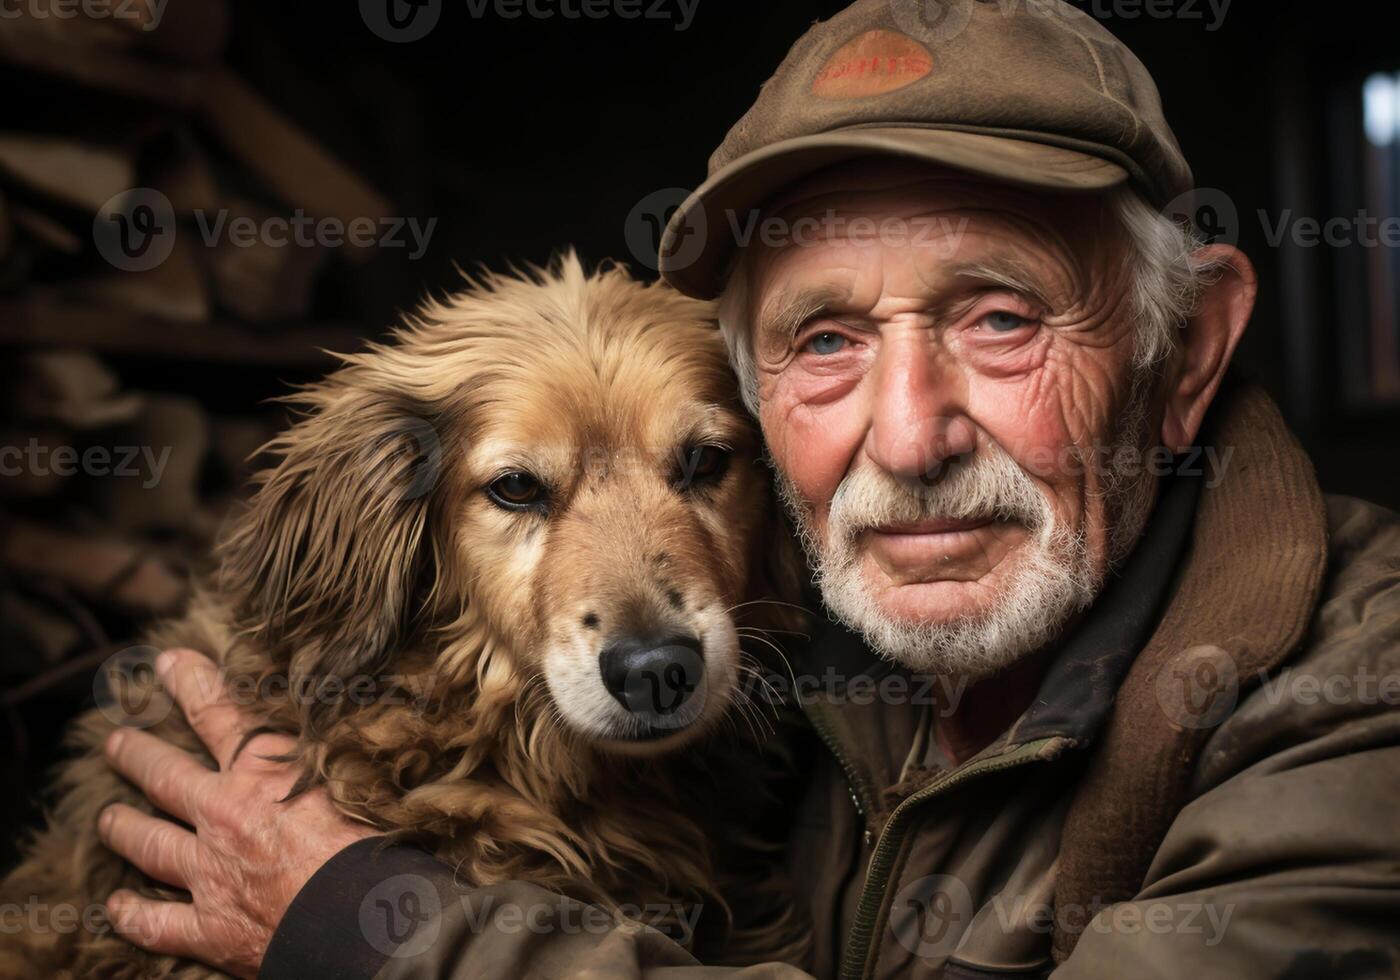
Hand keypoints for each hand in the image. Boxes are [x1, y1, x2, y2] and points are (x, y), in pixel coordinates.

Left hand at [98, 648, 376, 977]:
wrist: (357, 918)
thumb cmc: (371, 844)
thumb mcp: (354, 778)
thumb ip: (329, 756)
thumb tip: (340, 729)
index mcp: (262, 772)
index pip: (218, 713)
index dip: (190, 683)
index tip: (167, 661)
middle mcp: (224, 815)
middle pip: (165, 776)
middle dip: (137, 754)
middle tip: (115, 741)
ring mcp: (209, 872)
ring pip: (150, 844)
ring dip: (124, 827)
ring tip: (108, 817)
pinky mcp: (210, 927)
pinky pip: (157, 922)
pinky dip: (133, 914)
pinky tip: (115, 907)